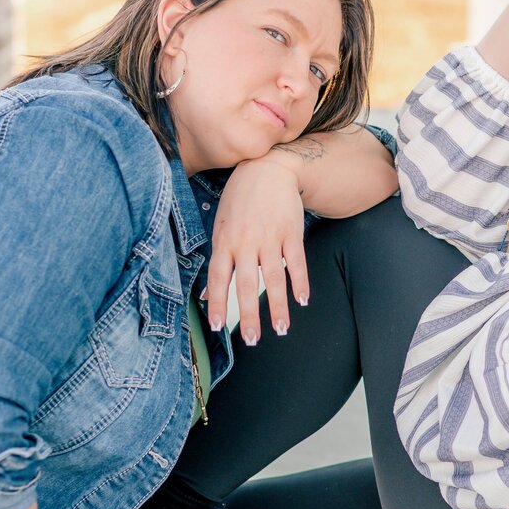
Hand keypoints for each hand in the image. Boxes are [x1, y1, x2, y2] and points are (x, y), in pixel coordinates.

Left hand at [207, 154, 307, 344]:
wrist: (268, 169)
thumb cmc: (240, 199)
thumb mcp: (221, 224)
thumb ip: (219, 259)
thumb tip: (207, 296)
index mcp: (225, 241)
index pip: (218, 278)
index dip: (217, 302)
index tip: (218, 327)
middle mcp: (245, 242)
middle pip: (246, 284)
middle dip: (249, 314)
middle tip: (252, 340)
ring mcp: (270, 238)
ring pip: (274, 278)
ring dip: (277, 306)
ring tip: (280, 329)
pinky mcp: (291, 233)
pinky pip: (296, 262)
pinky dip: (300, 283)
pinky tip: (302, 300)